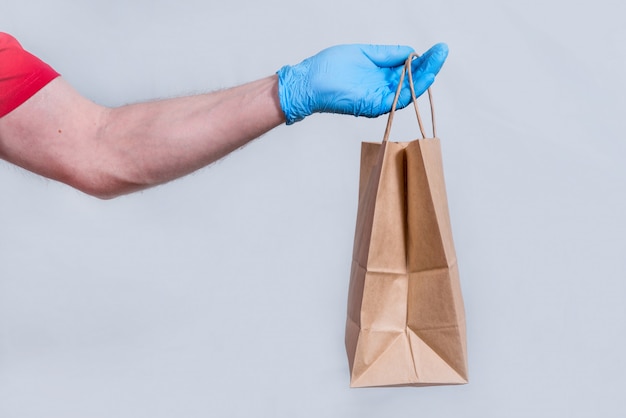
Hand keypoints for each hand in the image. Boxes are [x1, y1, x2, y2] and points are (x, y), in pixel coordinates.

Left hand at [276, 43, 447, 123]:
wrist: (309, 81)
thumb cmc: (330, 68)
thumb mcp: (366, 53)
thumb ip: (389, 54)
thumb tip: (412, 52)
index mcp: (381, 77)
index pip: (409, 70)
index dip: (424, 60)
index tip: (438, 48)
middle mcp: (383, 90)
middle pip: (413, 80)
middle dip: (430, 66)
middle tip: (443, 52)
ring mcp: (379, 99)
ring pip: (409, 90)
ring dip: (426, 76)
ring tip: (438, 60)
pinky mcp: (373, 106)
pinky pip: (398, 99)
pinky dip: (412, 88)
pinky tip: (424, 76)